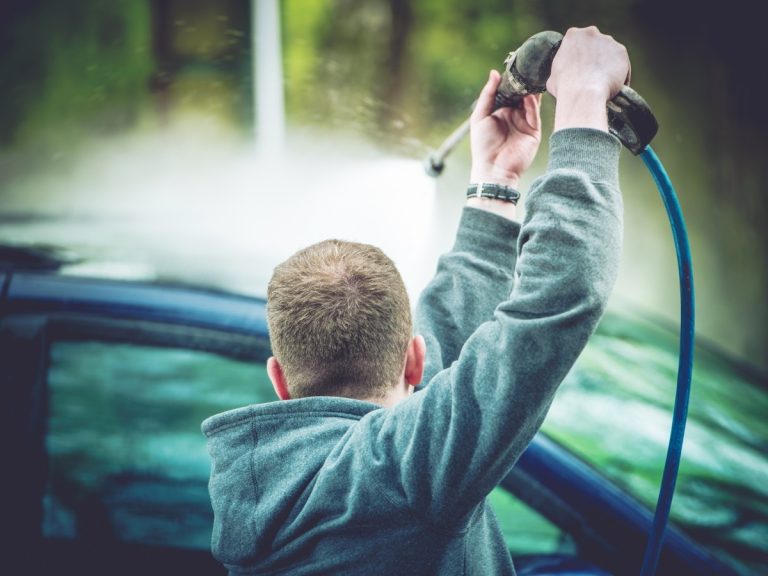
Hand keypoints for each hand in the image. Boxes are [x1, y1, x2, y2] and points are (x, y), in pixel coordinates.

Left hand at [469, 70, 541, 187]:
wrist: (493, 169)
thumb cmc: (483, 145)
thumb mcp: (480, 116)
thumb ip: (487, 94)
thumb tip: (494, 73)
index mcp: (500, 111)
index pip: (509, 91)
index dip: (511, 80)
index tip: (514, 65)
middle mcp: (514, 115)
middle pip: (522, 94)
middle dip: (523, 83)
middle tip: (526, 67)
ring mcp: (525, 123)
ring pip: (531, 102)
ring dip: (530, 91)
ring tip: (529, 78)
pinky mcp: (534, 132)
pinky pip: (535, 114)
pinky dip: (533, 105)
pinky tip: (529, 96)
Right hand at [547, 26, 630, 131]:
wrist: (583, 94)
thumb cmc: (564, 88)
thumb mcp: (553, 76)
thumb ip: (560, 69)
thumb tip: (561, 77)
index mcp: (572, 35)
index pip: (577, 43)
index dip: (579, 56)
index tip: (580, 68)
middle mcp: (591, 32)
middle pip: (595, 44)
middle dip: (594, 57)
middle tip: (592, 75)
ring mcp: (608, 40)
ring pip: (609, 54)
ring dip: (608, 65)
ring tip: (604, 83)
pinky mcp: (621, 51)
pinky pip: (621, 64)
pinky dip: (619, 75)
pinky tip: (614, 88)